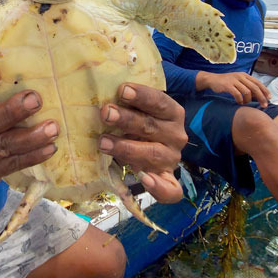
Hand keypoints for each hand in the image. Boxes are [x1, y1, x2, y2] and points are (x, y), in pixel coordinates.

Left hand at [99, 84, 186, 202]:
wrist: (152, 146)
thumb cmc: (140, 121)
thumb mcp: (138, 108)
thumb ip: (127, 101)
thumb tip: (101, 88)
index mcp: (172, 113)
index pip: (160, 101)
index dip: (142, 96)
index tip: (122, 90)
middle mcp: (176, 135)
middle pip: (151, 126)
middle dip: (126, 120)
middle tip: (105, 113)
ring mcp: (171, 158)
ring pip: (152, 154)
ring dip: (127, 148)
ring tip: (103, 143)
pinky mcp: (167, 180)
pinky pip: (170, 189)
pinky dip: (158, 187)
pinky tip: (144, 179)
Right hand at [196, 71, 270, 106]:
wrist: (212, 80)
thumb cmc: (226, 83)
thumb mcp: (238, 81)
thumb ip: (247, 86)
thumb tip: (259, 95)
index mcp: (244, 75)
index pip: (258, 83)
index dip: (265, 91)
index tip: (269, 98)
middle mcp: (240, 77)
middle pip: (254, 88)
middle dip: (261, 97)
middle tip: (264, 105)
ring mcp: (234, 80)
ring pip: (247, 92)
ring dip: (248, 100)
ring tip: (246, 103)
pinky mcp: (227, 85)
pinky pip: (237, 94)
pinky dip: (240, 100)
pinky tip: (239, 102)